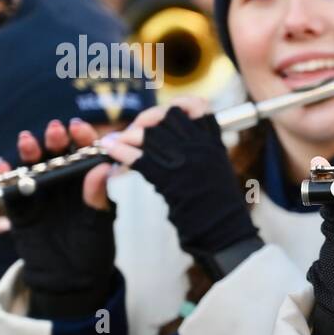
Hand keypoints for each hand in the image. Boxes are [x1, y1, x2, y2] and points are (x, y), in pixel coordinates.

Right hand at [0, 119, 116, 318]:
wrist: (71, 280)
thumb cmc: (93, 249)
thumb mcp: (100, 224)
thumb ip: (98, 198)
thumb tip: (103, 167)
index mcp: (86, 181)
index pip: (84, 152)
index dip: (81, 137)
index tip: (78, 127)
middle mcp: (62, 183)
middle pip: (56, 154)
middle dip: (54, 140)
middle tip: (54, 131)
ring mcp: (39, 194)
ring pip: (31, 167)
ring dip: (28, 152)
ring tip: (27, 142)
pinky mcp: (20, 210)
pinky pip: (10, 191)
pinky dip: (4, 177)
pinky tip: (3, 166)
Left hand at [101, 98, 259, 275]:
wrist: (223, 229)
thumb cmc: (217, 204)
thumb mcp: (216, 167)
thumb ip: (200, 148)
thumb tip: (174, 134)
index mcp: (213, 143)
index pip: (198, 107)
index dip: (180, 105)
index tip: (168, 112)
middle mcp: (200, 147)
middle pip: (167, 116)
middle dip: (146, 120)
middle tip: (134, 131)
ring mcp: (185, 161)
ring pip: (149, 134)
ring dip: (128, 136)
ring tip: (117, 143)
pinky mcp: (169, 179)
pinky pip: (138, 157)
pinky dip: (120, 152)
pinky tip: (111, 151)